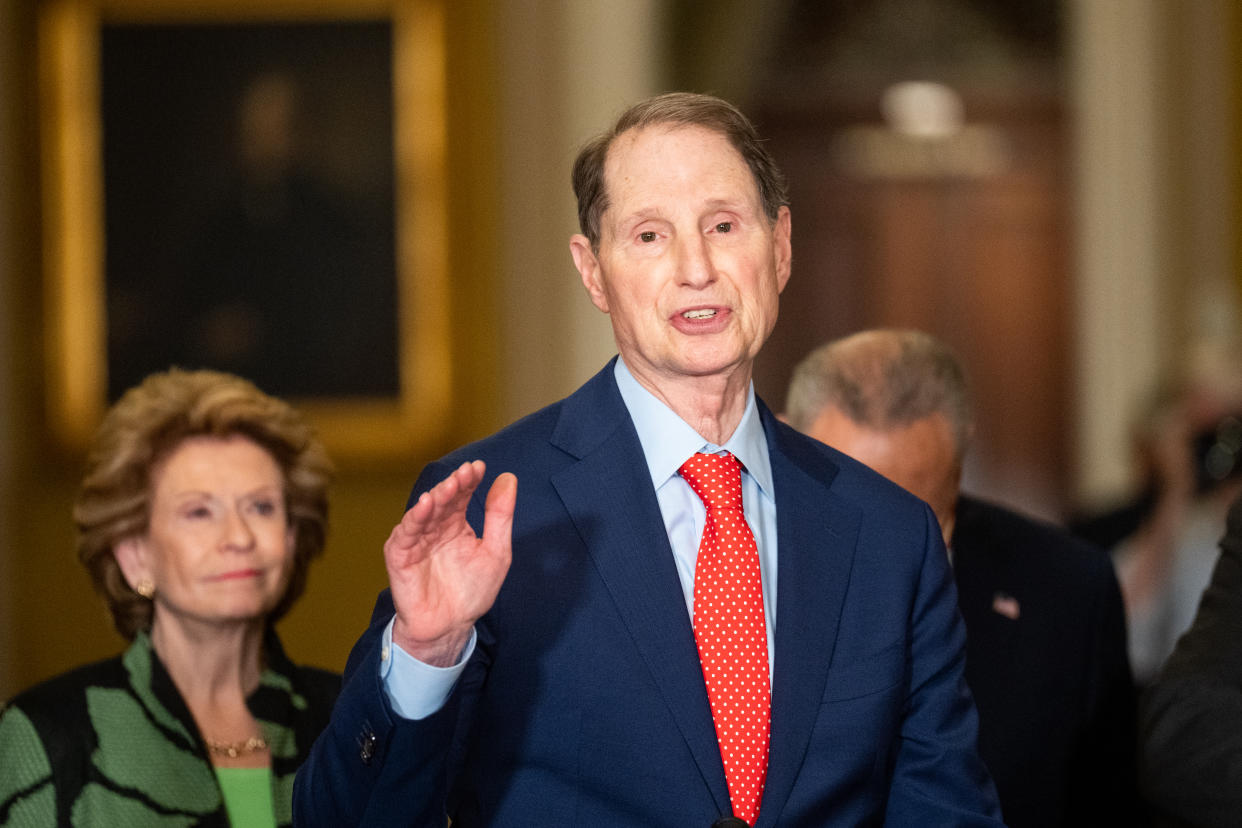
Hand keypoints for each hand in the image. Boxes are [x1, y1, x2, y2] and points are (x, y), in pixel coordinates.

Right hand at [384, 460, 516, 665]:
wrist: (450, 626)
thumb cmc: (472, 591)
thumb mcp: (496, 551)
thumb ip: (500, 516)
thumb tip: (508, 478)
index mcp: (456, 524)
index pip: (462, 495)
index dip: (469, 480)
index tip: (479, 467)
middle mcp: (435, 527)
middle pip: (443, 500)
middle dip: (454, 485)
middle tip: (465, 473)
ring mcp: (416, 539)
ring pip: (424, 512)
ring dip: (436, 497)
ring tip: (449, 486)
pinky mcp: (400, 555)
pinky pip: (406, 533)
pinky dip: (414, 518)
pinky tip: (424, 505)